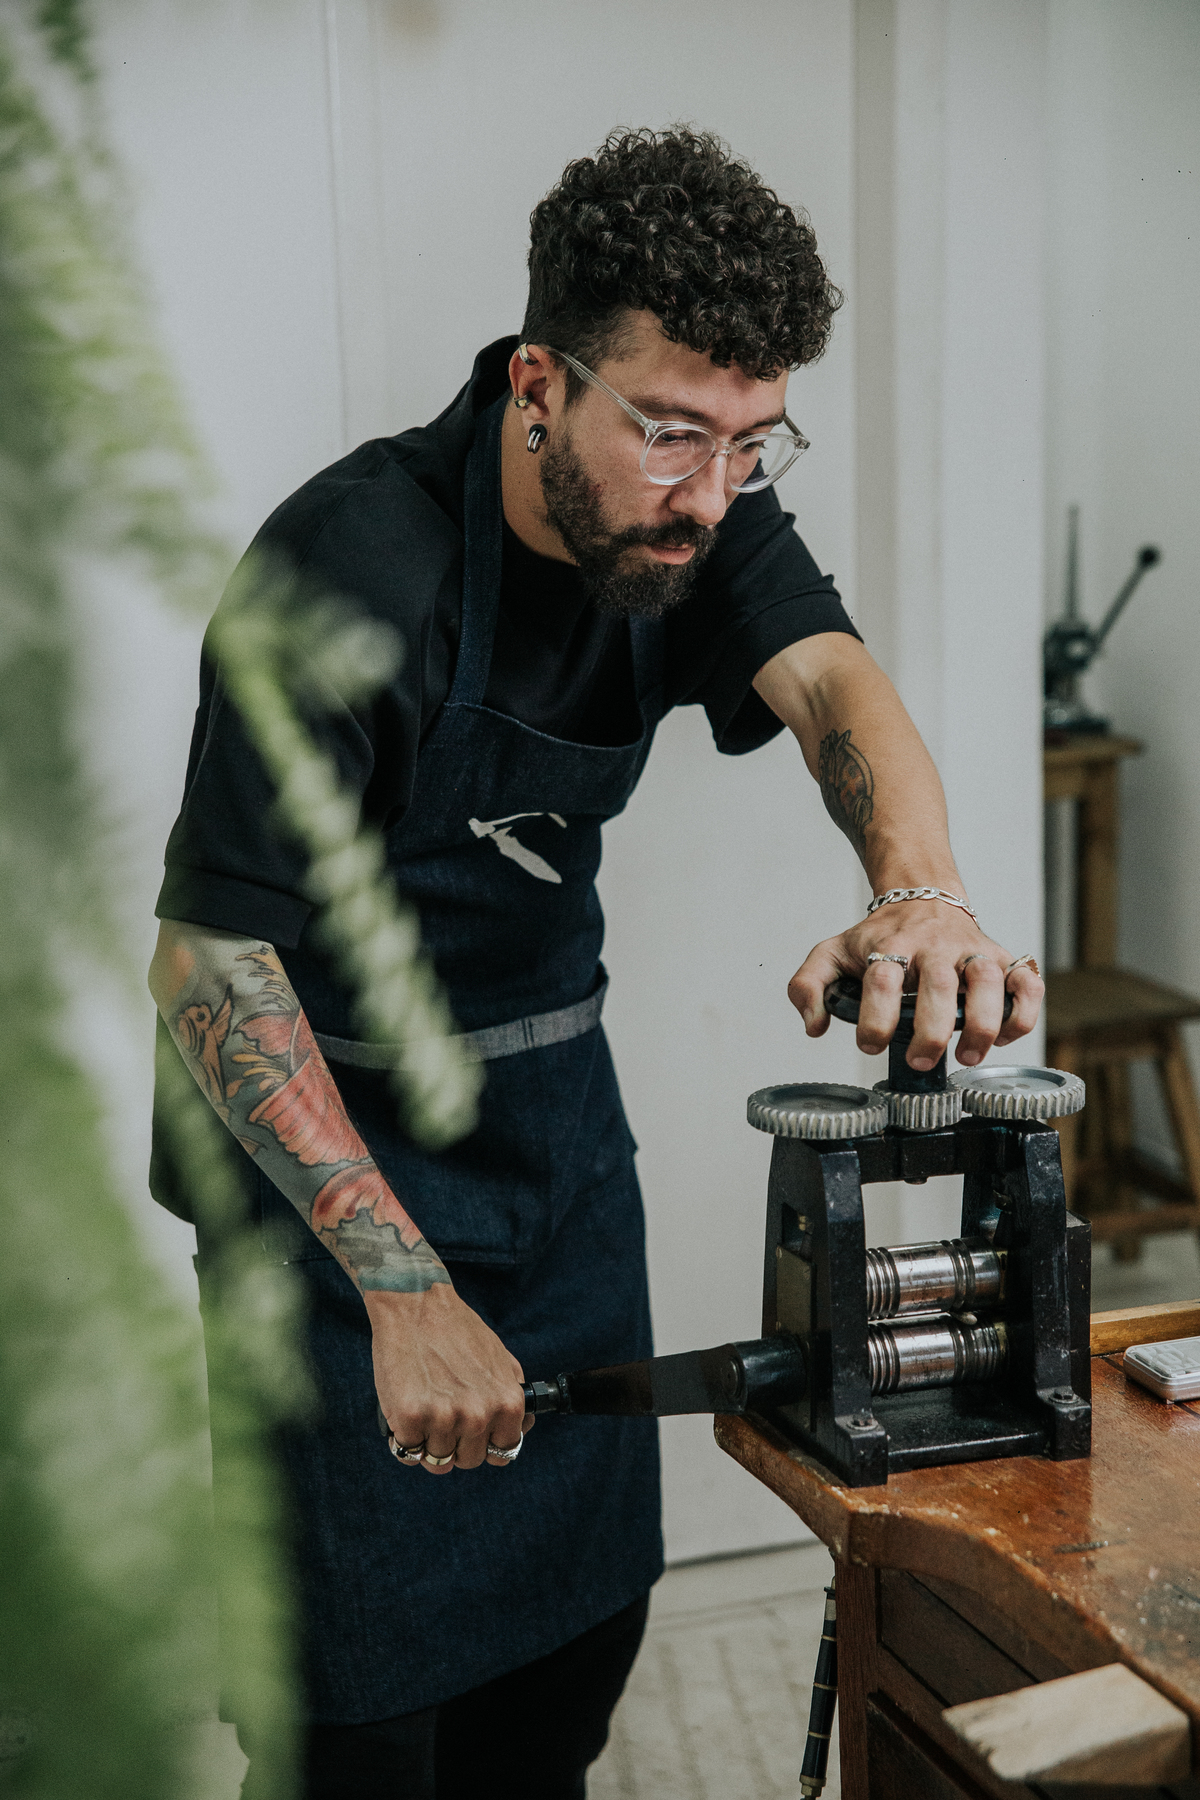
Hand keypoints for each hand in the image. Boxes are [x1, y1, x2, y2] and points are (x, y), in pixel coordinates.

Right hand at [366, 1285, 531, 1474]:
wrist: (415, 1304)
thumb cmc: (456, 1329)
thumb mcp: (500, 1359)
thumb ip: (513, 1395)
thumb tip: (521, 1428)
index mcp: (507, 1403)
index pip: (503, 1453)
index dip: (486, 1444)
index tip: (474, 1434)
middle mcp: (478, 1416)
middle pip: (467, 1460)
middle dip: (455, 1444)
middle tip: (443, 1413)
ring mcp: (443, 1419)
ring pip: (436, 1461)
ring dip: (428, 1441)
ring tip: (425, 1406)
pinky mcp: (409, 1418)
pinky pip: (407, 1451)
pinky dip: (404, 1437)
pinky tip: (407, 1410)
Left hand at [787, 899, 1043, 1070]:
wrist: (921, 895)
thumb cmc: (880, 935)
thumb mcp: (833, 952)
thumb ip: (809, 985)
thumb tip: (814, 1026)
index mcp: (891, 945)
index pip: (882, 978)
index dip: (876, 1017)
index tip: (871, 1045)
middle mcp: (934, 946)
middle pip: (938, 983)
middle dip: (931, 1029)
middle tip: (919, 1060)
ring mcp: (971, 950)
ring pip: (987, 980)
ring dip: (982, 1022)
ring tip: (968, 1054)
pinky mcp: (1002, 957)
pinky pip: (1026, 980)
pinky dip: (1024, 1010)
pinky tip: (1005, 1035)